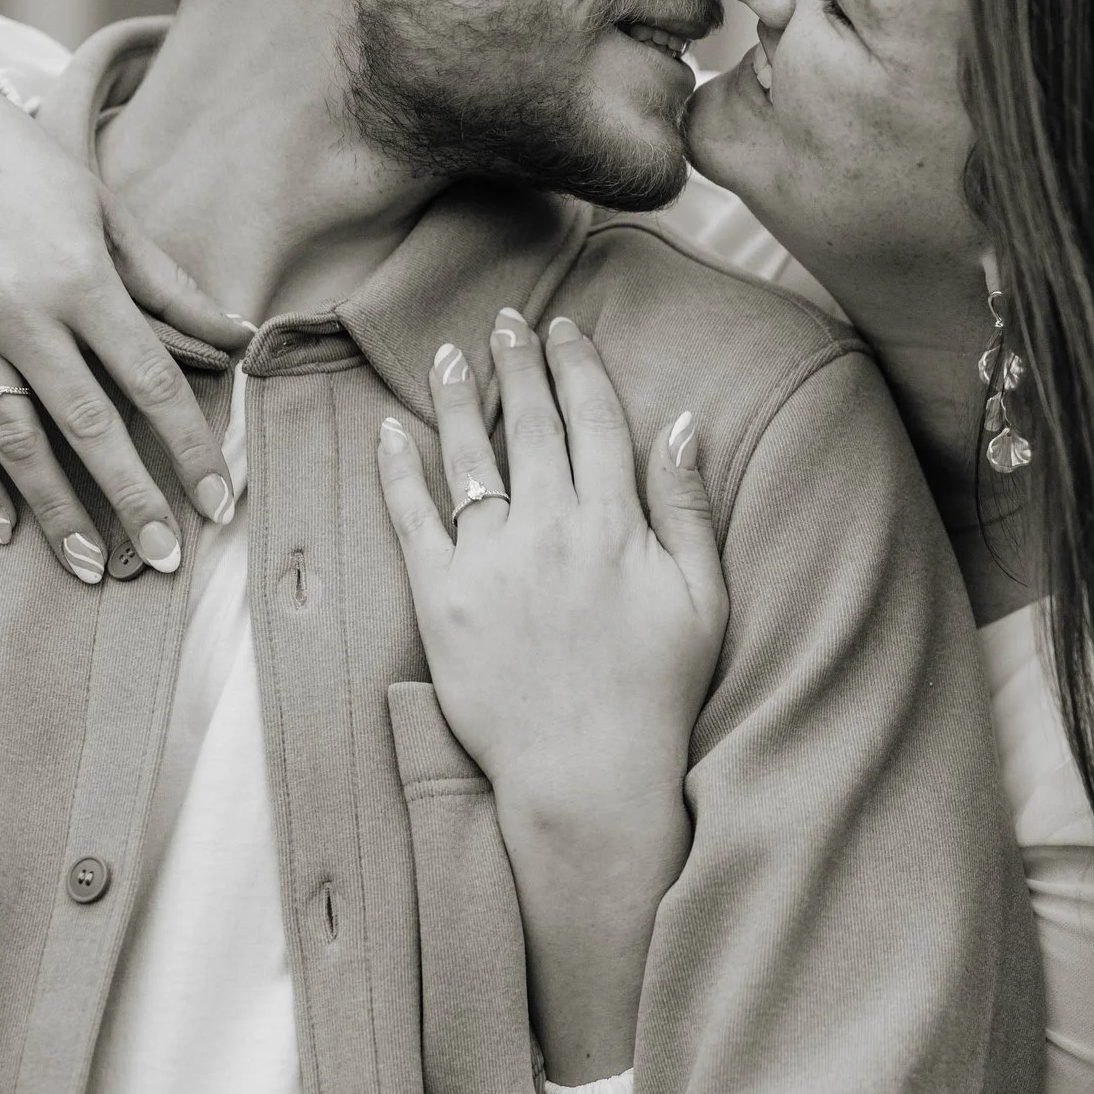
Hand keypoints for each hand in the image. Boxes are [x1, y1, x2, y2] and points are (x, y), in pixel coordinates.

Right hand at [0, 68, 253, 581]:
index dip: (189, 447)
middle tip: (168, 560)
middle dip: (133, 499)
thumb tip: (241, 338)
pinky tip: (5, 529)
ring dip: (58, 511)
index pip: (151, 381)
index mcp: (80, 280)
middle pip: (88, 426)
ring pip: (16, 442)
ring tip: (95, 567)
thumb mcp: (107, 214)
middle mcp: (20, 315)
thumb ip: (170, 285)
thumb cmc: (25, 170)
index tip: (222, 501)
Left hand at [378, 306, 725, 818]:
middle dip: (516, 363)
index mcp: (614, 522)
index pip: (592, 420)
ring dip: (458, 397)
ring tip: (447, 355)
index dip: (576, 367)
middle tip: (506, 322)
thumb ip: (687, 505)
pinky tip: (393, 431)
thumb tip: (684, 423)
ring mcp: (489, 560)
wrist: (588, 771)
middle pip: (528, 424)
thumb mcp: (700, 596)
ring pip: (470, 457)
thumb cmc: (656, 690)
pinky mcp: (441, 599)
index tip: (563, 329)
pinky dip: (400, 470)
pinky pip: (412, 519)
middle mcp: (549, 527)